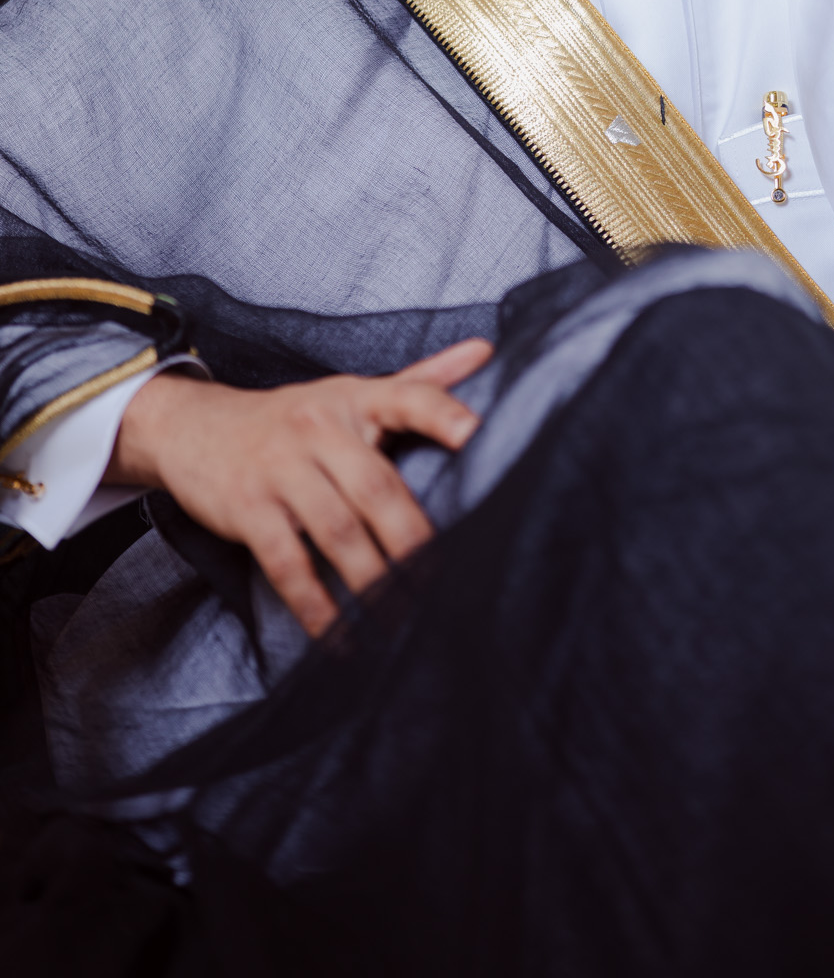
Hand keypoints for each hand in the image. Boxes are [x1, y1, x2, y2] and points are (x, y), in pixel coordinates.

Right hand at [107, 340, 492, 636]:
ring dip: (373, 582)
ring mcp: (281, 468)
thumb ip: (422, 379)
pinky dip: (315, 604)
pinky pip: (288, 562)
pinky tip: (339, 634)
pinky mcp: (249, 508)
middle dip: (412, 539)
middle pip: (376, 486)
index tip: (474, 434)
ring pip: (337, 530)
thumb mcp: (353, 391)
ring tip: (402, 619)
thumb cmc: (294, 417)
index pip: (405, 396)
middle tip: (446, 584)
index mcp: (355, 398)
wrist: (194, 426)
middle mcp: (319, 427)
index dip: (440, 413)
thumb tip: (487, 350)